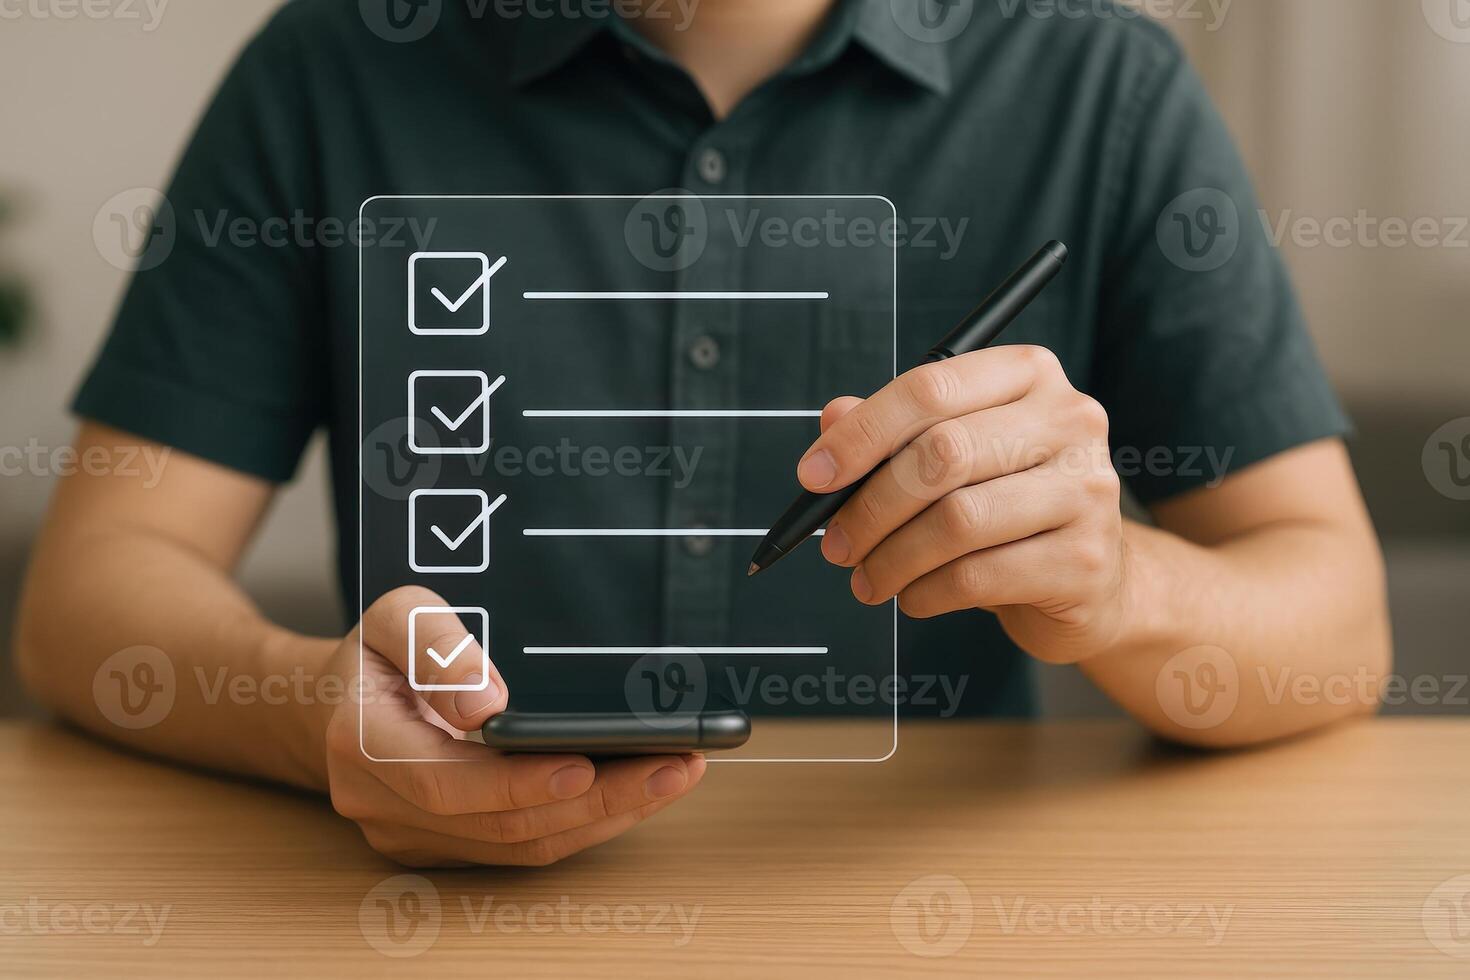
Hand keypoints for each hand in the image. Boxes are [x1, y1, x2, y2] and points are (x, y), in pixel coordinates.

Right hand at [318, 586, 705, 866]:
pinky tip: (634, 793)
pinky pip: (518, 847)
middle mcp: (381, 802)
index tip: (586, 765)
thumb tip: (486, 701)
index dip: (519, 782)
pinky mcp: (442, 845)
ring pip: (518, 845)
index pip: (446, 781)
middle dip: (595, 800)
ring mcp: (411, 833)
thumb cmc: (373, 655)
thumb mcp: (395, 615)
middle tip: (671, 767)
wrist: (328, 705)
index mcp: (362, 740)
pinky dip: (582, 823)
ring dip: (603, 817)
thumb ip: (435, 646)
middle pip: (499, 824)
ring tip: (671, 776)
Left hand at [801, 346, 1129, 664]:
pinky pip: (977, 576)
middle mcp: (1069, 420)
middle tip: (836, 544)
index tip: (813, 476)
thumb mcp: (951, 459)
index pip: (932, 387)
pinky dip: (925, 592)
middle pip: (942, 454)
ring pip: (957, 520)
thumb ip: (892, 433)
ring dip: (892, 558)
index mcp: (1028, 375)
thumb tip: (832, 420)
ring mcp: (1086, 490)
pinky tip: (911, 597)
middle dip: (871, 506)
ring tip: (868, 579)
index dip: (862, 433)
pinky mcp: (1084, 560)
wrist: (1090, 580)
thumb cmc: (1008, 508)